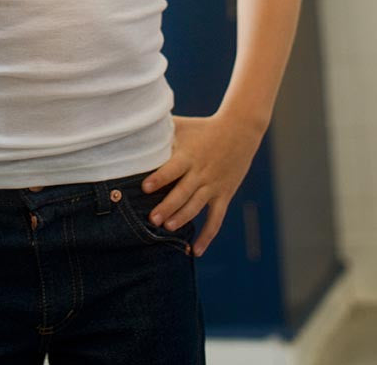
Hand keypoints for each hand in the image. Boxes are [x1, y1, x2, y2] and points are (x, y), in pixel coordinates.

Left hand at [141, 113, 262, 255]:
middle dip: (167, 206)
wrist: (240, 130)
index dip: (159, 178)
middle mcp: (201, 172)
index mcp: (189, 155)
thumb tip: (136, 125)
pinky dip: (207, 236)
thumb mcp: (182, 126)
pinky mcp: (223, 195)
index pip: (172, 169)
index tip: (144, 188)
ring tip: (167, 228)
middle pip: (183, 192)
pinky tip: (196, 251)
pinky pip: (216, 219)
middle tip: (152, 219)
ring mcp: (213, 185)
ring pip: (197, 206)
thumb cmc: (203, 127)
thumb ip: (161, 129)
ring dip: (182, 218)